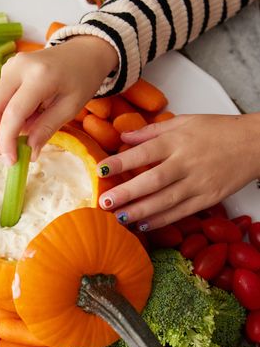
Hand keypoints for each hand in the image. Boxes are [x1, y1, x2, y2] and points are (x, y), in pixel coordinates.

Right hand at [0, 35, 117, 163]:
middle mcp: (19, 67)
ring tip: (17, 139)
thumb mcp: (70, 108)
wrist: (84, 52)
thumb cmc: (82, 79)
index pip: (13, 113)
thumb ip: (46, 128)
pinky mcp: (7, 69)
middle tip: (5, 155)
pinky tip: (23, 122)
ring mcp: (10, 65)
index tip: (12, 161)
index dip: (7, 140)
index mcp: (40, 75)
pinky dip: (4, 116)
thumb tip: (28, 153)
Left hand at [97, 113, 259, 229]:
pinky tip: (144, 224)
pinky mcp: (209, 199)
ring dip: (140, 211)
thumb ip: (152, 131)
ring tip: (119, 217)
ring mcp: (199, 183)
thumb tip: (124, 137)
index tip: (102, 169)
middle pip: (152, 180)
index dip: (122, 162)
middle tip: (104, 201)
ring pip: (165, 201)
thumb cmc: (218, 130)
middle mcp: (187, 163)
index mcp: (178, 141)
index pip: (145, 152)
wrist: (254, 144)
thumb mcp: (184, 122)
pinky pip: (181, 212)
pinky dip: (162, 220)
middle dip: (126, 193)